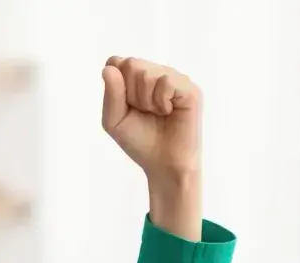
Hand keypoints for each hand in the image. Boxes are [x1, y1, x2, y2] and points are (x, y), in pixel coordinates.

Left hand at [101, 56, 200, 180]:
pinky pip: (166, 82)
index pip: (116, 62)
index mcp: (137, 78)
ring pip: (147, 73)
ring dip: (145, 100)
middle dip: (129, 94)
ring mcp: (175, 79)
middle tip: (142, 111)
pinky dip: (160, 101)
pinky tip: (168, 112)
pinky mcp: (190, 88)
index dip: (115, 84)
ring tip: (156, 113)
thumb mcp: (114, 120)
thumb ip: (110, 94)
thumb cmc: (139, 141)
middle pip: (130, 64)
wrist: (162, 163)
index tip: (124, 105)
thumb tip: (109, 68)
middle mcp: (157, 73)